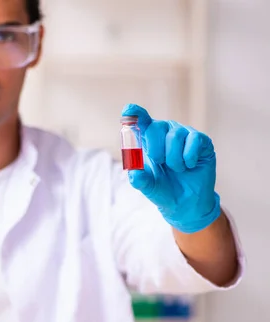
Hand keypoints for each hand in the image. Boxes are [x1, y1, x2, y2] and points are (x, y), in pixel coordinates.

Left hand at [122, 103, 220, 233]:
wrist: (185, 203)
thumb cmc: (163, 189)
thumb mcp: (147, 185)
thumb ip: (139, 178)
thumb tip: (133, 172)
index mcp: (149, 139)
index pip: (140, 121)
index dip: (134, 114)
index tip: (128, 111)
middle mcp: (165, 132)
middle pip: (156, 126)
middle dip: (156, 148)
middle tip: (161, 163)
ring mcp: (184, 134)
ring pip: (175, 135)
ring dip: (174, 158)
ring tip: (177, 169)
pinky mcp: (202, 141)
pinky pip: (194, 140)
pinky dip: (189, 157)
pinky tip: (190, 165)